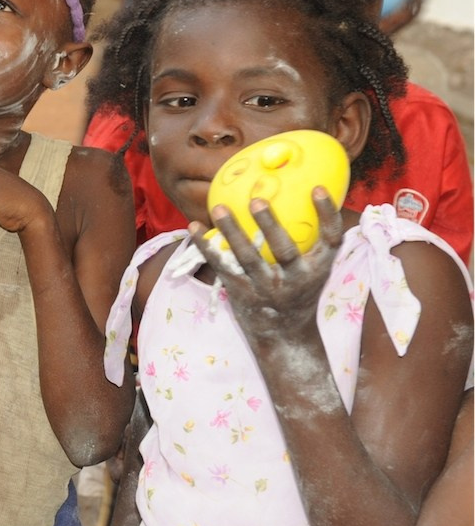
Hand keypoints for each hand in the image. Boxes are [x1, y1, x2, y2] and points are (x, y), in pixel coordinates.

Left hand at [188, 189, 341, 347]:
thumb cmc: (298, 293)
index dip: (327, 214)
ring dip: (232, 231)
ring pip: (248, 258)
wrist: (285, 337)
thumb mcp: (313, 271)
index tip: (317, 188)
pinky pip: (222, 266)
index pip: (331, 239)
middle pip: (284, 250)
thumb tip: (300, 195)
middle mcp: (295, 279)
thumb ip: (309, 243)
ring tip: (220, 207)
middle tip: (257, 200)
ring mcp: (267, 288)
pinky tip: (194, 226)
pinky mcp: (242, 293)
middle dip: (270, 225)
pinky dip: (207, 246)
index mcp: (318, 268)